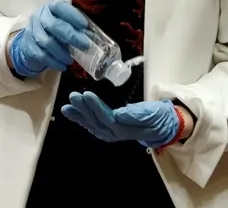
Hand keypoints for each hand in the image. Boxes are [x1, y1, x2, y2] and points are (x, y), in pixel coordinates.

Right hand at [8, 0, 90, 77]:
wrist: (33, 39)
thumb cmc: (54, 29)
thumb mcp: (64, 22)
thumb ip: (75, 26)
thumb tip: (90, 35)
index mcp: (51, 7)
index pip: (60, 7)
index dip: (73, 16)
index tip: (84, 26)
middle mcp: (39, 16)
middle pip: (53, 25)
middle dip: (71, 36)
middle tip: (84, 45)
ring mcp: (32, 30)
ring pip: (46, 42)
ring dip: (61, 53)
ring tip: (71, 60)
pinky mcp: (28, 45)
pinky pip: (41, 55)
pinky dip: (53, 62)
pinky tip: (62, 66)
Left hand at [62, 91, 184, 149]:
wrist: (160, 126)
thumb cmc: (157, 117)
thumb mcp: (152, 113)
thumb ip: (137, 114)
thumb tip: (120, 114)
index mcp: (123, 129)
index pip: (106, 118)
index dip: (95, 107)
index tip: (86, 94)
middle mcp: (113, 134)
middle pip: (95, 121)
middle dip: (83, 109)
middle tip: (73, 96)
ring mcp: (109, 133)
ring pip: (91, 124)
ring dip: (79, 114)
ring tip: (67, 106)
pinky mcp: (107, 129)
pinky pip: (92, 124)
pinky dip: (81, 118)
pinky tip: (73, 113)